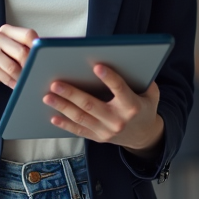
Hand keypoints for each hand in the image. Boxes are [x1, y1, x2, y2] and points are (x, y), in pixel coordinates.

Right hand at [0, 24, 37, 111]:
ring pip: (13, 66)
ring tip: (24, 83)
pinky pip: (4, 75)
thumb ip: (24, 51)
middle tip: (34, 75)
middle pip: (22, 52)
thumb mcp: (11, 55)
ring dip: (21, 78)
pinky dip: (12, 83)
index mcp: (6, 31)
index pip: (29, 34)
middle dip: (30, 67)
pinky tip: (14, 86)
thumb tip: (46, 58)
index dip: (38, 48)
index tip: (43, 60)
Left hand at [42, 64, 164, 156]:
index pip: (119, 89)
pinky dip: (65, 124)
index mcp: (132, 106)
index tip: (97, 66)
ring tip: (47, 96)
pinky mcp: (98, 138)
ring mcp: (107, 131)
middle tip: (55, 83)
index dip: (109, 78)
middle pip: (91, 105)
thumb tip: (127, 60)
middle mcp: (118, 120)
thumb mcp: (150, 94)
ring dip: (63, 107)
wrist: (144, 136)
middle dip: (72, 94)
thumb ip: (142, 79)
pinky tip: (52, 116)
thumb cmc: (144, 108)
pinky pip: (79, 130)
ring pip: (81, 118)